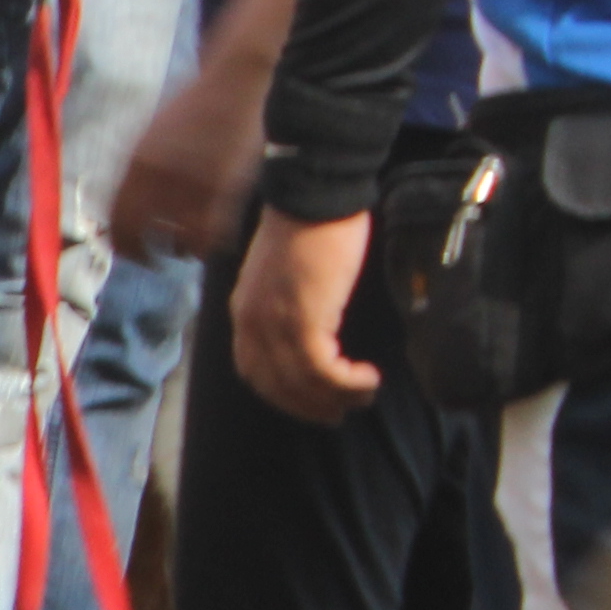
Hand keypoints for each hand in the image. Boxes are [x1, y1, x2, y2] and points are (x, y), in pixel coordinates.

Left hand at [111, 59, 264, 261]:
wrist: (238, 78)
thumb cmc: (196, 106)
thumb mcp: (152, 133)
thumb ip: (136, 168)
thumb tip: (119, 206)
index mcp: (137, 162)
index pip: (116, 220)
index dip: (120, 242)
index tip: (127, 250)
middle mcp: (160, 176)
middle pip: (139, 237)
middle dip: (143, 255)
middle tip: (151, 260)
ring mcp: (195, 184)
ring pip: (177, 242)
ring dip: (179, 249)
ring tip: (182, 248)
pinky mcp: (228, 189)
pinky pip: (211, 237)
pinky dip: (208, 246)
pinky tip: (209, 243)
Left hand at [233, 206, 384, 423]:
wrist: (316, 196)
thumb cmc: (310, 227)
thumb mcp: (287, 274)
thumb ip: (289, 302)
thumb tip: (313, 326)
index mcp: (244, 313)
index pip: (254, 371)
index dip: (283, 395)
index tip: (310, 403)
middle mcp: (251, 324)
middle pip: (275, 386)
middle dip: (309, 406)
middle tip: (341, 413)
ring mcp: (274, 324)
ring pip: (300, 384)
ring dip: (334, 398)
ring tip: (363, 396)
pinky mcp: (302, 319)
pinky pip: (320, 369)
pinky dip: (344, 382)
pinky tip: (366, 378)